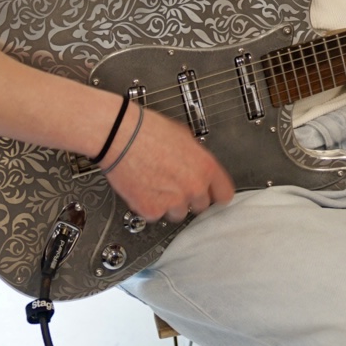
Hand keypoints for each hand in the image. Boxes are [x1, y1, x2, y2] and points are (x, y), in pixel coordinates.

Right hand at [103, 106, 235, 222]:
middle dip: (189, 197)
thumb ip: (195, 157)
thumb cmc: (147, 130)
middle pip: (201, 206)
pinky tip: (143, 188)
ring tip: (156, 184)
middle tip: (174, 184)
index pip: (224, 194)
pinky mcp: (151, 210)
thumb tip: (195, 165)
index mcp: (205, 167)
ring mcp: (173, 201)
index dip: (216, 194)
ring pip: (178, 213)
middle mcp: (193, 186)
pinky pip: (155, 215)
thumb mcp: (184, 136)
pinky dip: (148, 206)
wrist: (120, 135)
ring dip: (169, 204)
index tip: (211, 195)